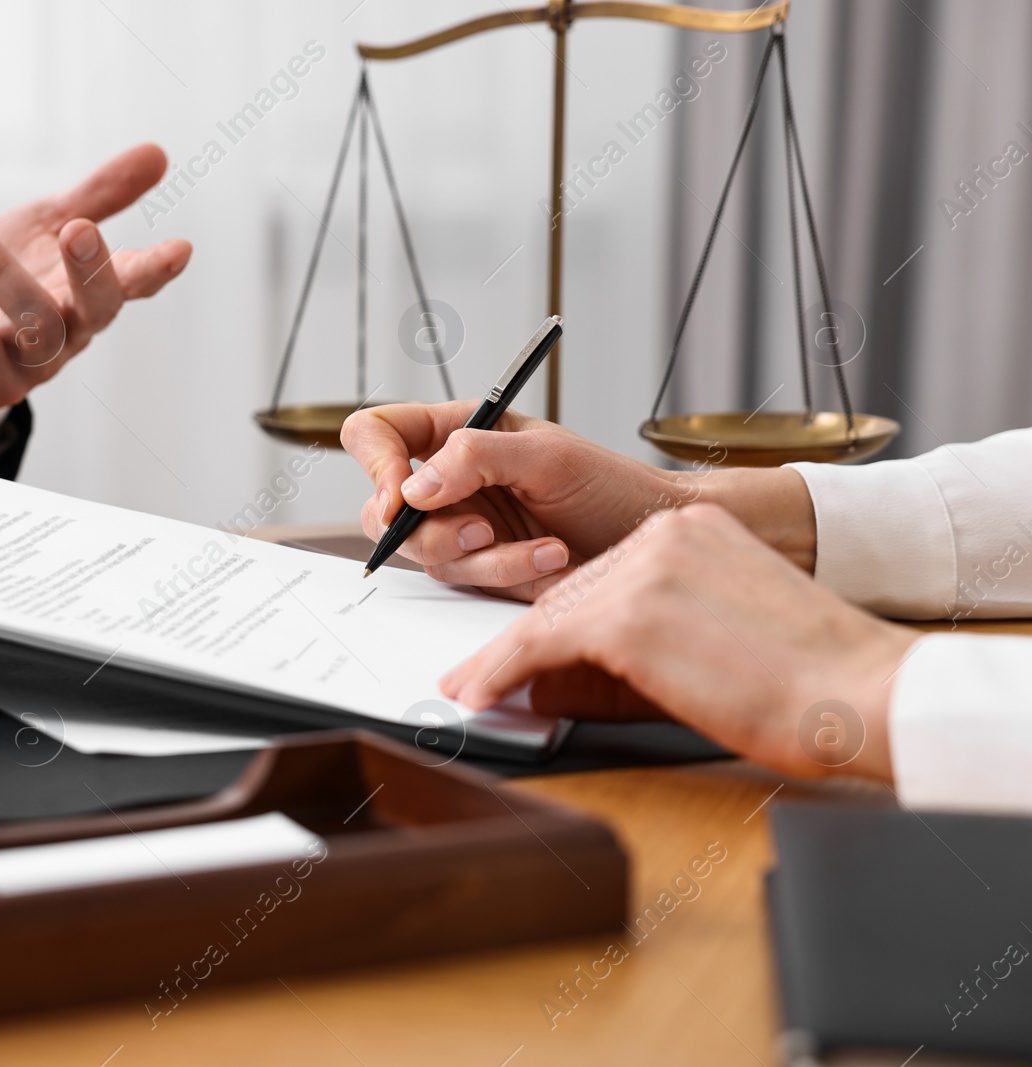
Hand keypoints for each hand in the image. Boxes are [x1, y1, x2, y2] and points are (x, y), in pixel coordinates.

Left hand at [0, 143, 192, 411]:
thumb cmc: (2, 279)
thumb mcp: (48, 227)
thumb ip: (100, 197)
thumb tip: (158, 152)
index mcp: (90, 294)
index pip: (134, 284)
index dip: (156, 269)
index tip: (179, 249)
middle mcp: (71, 333)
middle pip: (95, 311)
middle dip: (91, 272)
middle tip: (78, 228)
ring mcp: (32, 364)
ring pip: (32, 326)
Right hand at [341, 402, 816, 599]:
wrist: (653, 539)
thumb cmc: (610, 485)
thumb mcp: (546, 455)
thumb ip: (474, 459)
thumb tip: (413, 487)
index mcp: (454, 432)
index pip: (376, 433)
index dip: (374, 462)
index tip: (403, 494)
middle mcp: (447, 480)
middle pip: (382, 507)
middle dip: (430, 528)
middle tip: (482, 529)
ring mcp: (459, 528)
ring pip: (424, 551)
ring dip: (483, 556)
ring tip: (540, 548)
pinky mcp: (478, 570)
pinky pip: (465, 580)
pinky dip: (506, 574)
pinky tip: (549, 561)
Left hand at [440, 504, 917, 780]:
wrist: (861, 692)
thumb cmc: (811, 683)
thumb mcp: (715, 642)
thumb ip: (632, 653)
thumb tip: (545, 683)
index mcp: (692, 532)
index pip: (602, 577)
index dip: (556, 619)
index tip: (523, 646)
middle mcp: (664, 537)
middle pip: (567, 594)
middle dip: (520, 641)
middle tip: (476, 672)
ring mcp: (643, 570)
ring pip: (548, 616)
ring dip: (500, 659)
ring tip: (468, 687)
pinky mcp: (628, 615)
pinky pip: (538, 643)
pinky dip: (499, 670)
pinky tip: (477, 691)